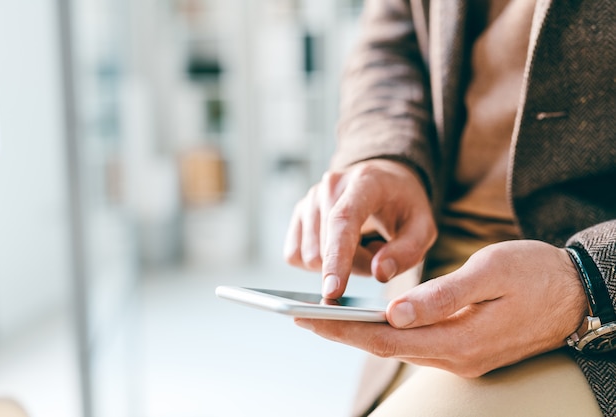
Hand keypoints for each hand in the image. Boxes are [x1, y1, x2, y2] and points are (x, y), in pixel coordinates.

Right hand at [283, 159, 436, 297]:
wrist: (385, 182)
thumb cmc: (404, 206)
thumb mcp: (423, 228)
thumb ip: (407, 251)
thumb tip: (380, 273)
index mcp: (365, 182)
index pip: (343, 220)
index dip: (336, 257)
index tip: (333, 291)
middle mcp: (330, 186)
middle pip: (325, 248)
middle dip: (352, 266)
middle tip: (377, 253)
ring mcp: (310, 198)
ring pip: (309, 256)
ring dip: (337, 265)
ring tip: (361, 248)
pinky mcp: (298, 213)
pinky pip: (296, 255)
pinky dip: (319, 262)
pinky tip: (339, 249)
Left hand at [295, 240, 587, 376]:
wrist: (577, 294)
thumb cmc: (535, 274)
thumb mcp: (491, 273)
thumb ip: (444, 296)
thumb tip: (394, 313)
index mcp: (459, 339)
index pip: (386, 339)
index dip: (343, 330)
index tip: (307, 318)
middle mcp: (456, 356)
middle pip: (386, 347)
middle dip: (341, 334)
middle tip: (301, 318)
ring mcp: (461, 356)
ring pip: (399, 347)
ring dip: (360, 334)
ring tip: (325, 316)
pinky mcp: (465, 348)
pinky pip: (416, 344)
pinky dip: (386, 333)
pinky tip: (370, 321)